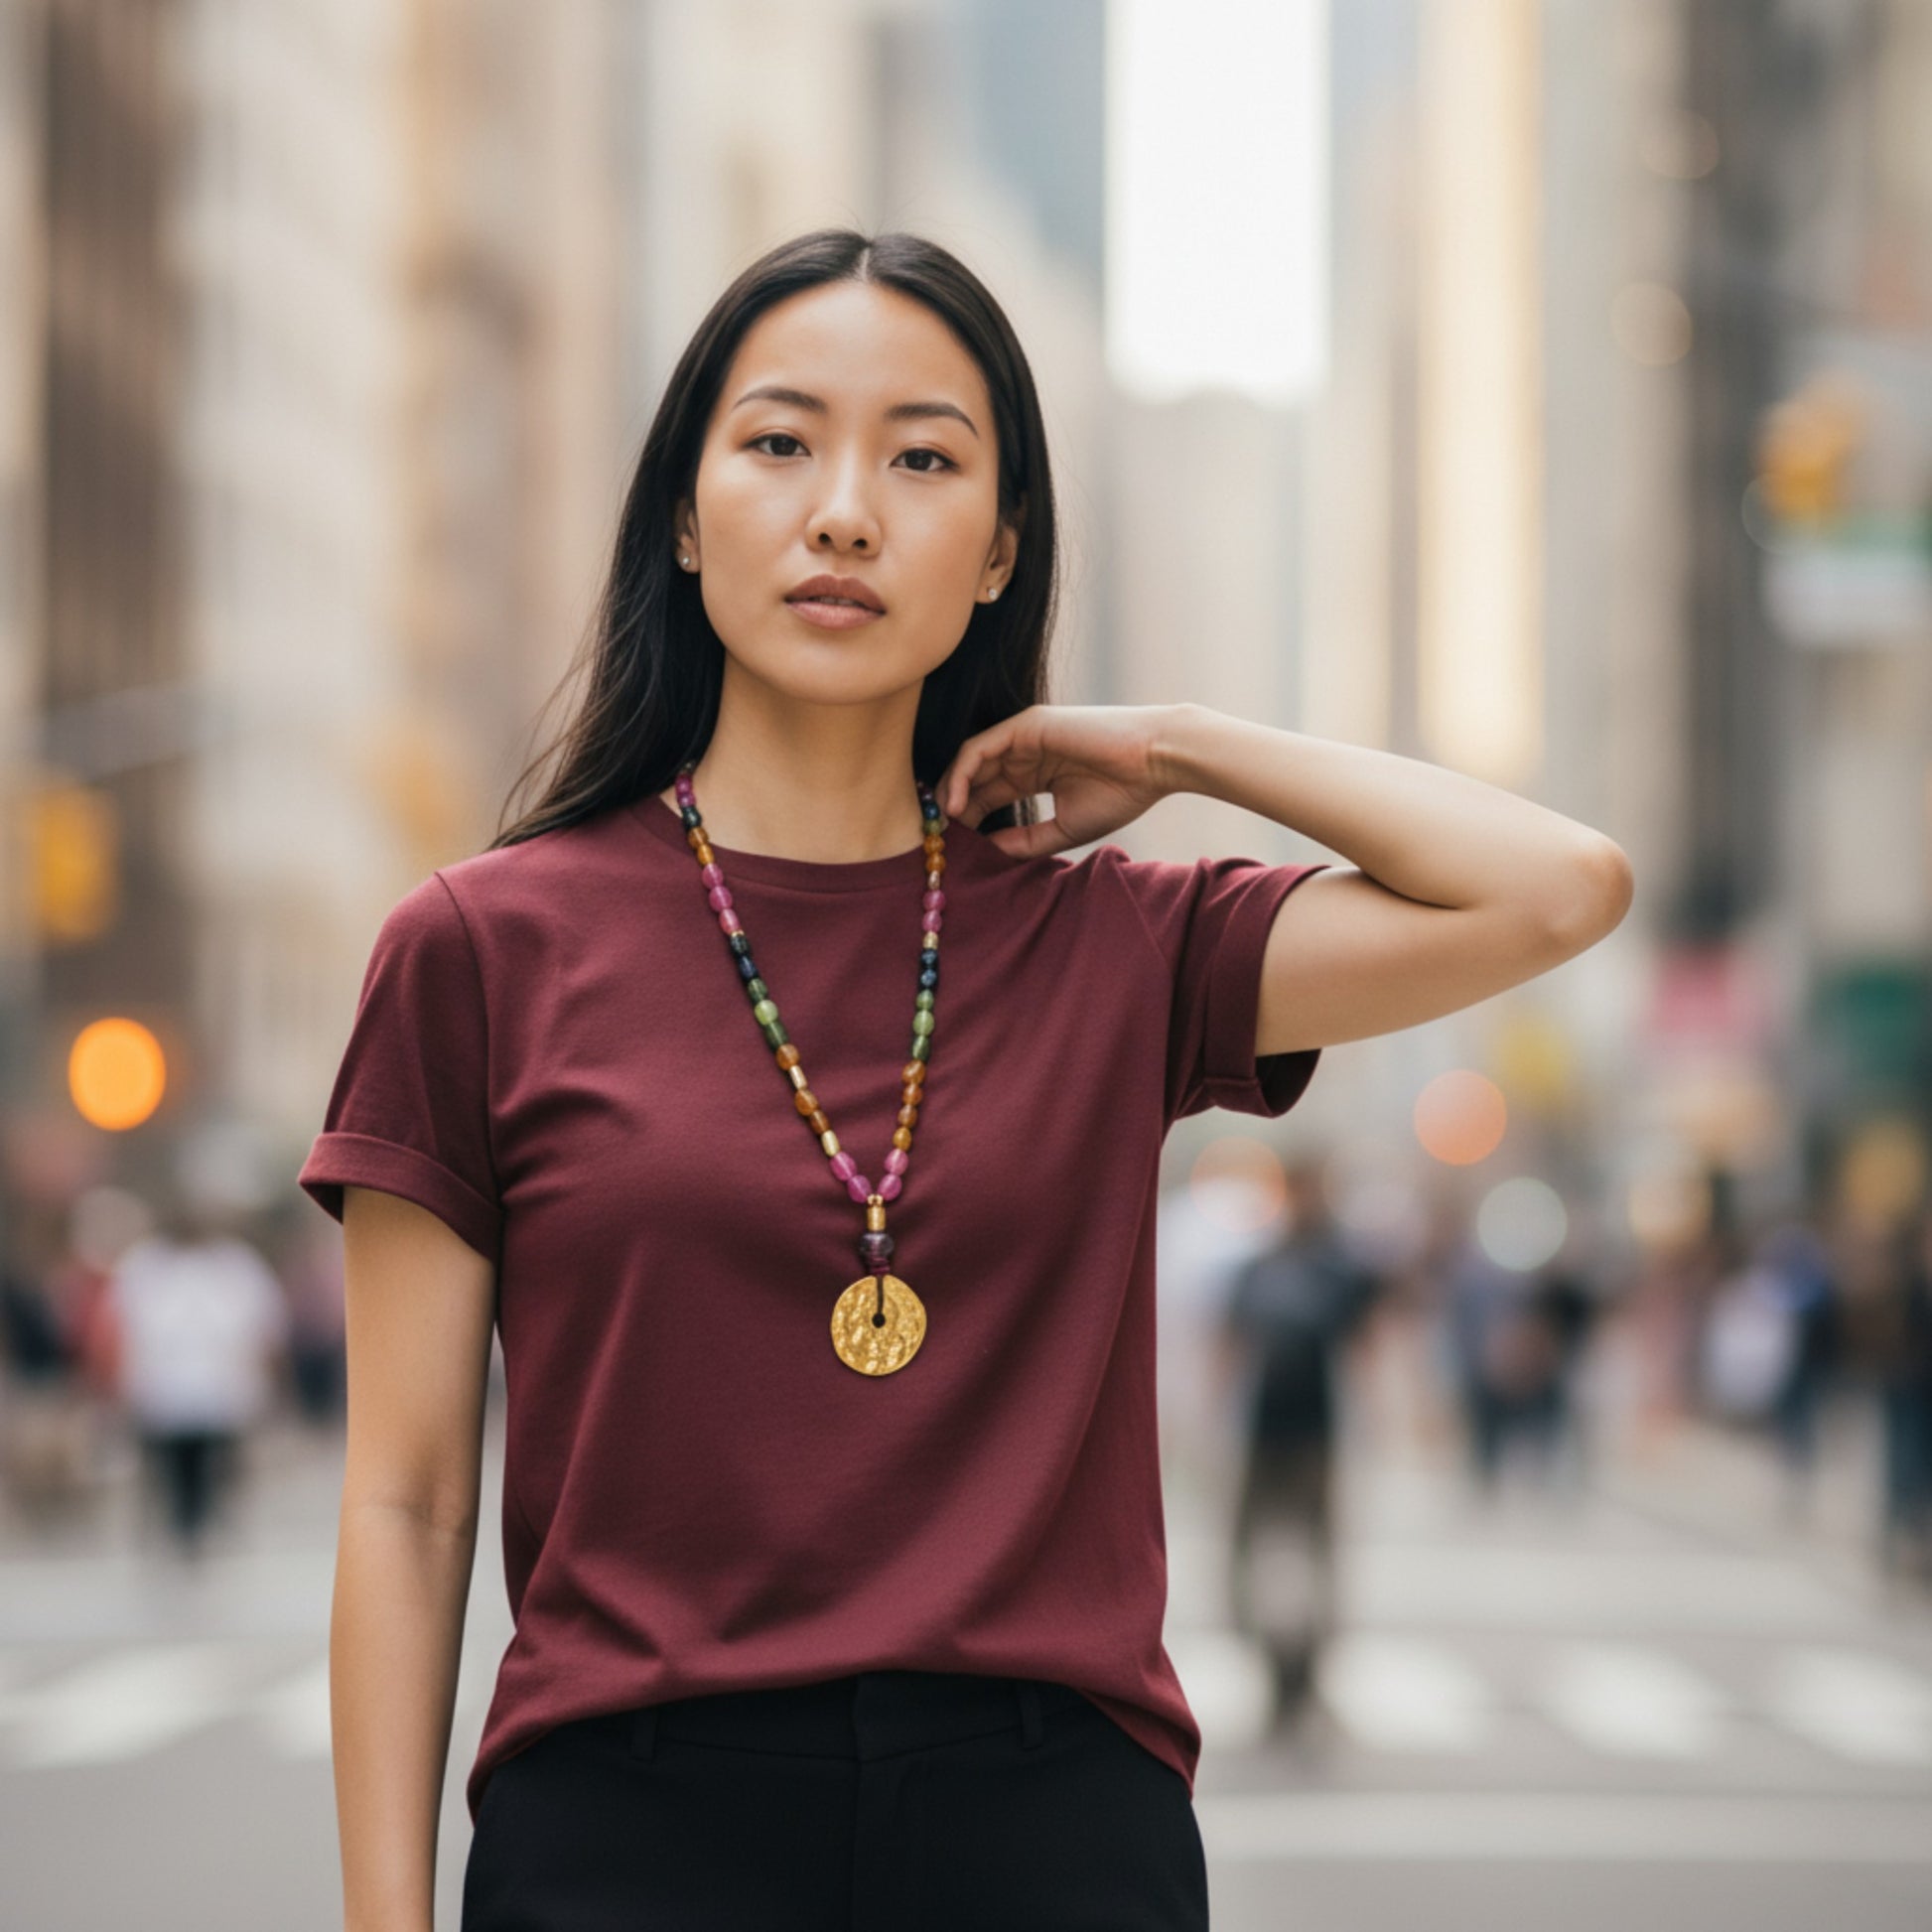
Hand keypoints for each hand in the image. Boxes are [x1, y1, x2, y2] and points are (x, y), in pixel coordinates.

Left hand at [935, 703, 1182, 859]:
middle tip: (937, 838)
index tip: (953, 847)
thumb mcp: (1064, 827)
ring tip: (944, 825)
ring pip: (972, 761)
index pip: (989, 795)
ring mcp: (1024, 736)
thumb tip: (990, 853)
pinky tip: (956, 804)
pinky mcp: (1025, 725)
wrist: (1154, 763)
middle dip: (954, 807)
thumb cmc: (1121, 794)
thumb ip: (1027, 841)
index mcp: (1036, 773)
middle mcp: (1025, 752)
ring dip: (952, 792)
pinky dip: (963, 774)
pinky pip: (980, 748)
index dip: (969, 819)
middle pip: (975, 778)